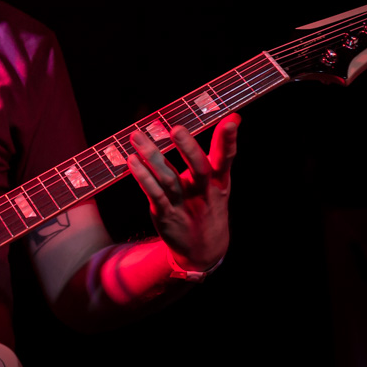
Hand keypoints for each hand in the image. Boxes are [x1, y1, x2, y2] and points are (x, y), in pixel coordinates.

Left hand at [128, 114, 239, 270]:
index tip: (230, 121)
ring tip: (136, 136)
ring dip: (152, 157)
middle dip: (188, 148)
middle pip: (199, 169)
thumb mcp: (220, 181)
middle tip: (176, 128)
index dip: (228, 141)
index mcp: (219, 182)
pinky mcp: (166, 213)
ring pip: (169, 179)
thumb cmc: (209, 204)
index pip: (226, 158)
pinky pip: (153, 194)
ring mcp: (184, 204)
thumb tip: (233, 116)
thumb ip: (222, 150)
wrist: (203, 250)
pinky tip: (132, 161)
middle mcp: (203, 192)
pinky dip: (143, 177)